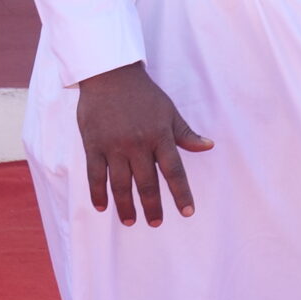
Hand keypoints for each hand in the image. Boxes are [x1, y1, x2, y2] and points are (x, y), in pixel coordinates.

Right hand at [77, 62, 213, 226]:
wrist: (110, 75)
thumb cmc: (144, 95)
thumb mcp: (170, 112)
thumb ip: (186, 134)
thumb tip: (208, 147)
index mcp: (160, 136)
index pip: (174, 171)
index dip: (181, 193)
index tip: (187, 212)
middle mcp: (138, 145)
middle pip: (147, 182)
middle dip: (152, 206)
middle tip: (156, 223)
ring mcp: (113, 146)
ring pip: (120, 183)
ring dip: (126, 206)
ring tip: (131, 222)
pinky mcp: (92, 145)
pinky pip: (95, 175)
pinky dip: (98, 193)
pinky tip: (103, 207)